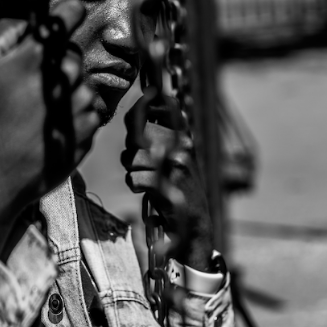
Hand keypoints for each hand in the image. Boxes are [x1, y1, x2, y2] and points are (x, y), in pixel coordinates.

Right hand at [0, 0, 102, 256]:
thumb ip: (3, 34)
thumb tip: (30, 17)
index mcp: (32, 58)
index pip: (68, 15)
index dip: (68, 12)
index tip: (69, 12)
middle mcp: (61, 78)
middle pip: (74, 53)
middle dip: (58, 61)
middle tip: (33, 83)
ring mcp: (79, 106)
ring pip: (85, 82)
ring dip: (68, 90)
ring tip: (39, 110)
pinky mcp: (89, 131)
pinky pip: (93, 109)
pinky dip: (78, 113)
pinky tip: (51, 126)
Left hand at [122, 87, 214, 265]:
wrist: (195, 221)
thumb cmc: (182, 187)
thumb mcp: (180, 155)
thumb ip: (164, 133)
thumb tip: (143, 109)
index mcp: (185, 136)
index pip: (161, 106)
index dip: (143, 105)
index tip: (139, 112)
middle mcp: (182, 145)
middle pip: (136, 134)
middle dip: (131, 150)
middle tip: (141, 164)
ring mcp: (175, 164)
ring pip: (132, 157)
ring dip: (131, 171)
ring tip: (145, 180)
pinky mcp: (166, 183)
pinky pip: (134, 177)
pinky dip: (135, 185)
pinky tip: (145, 191)